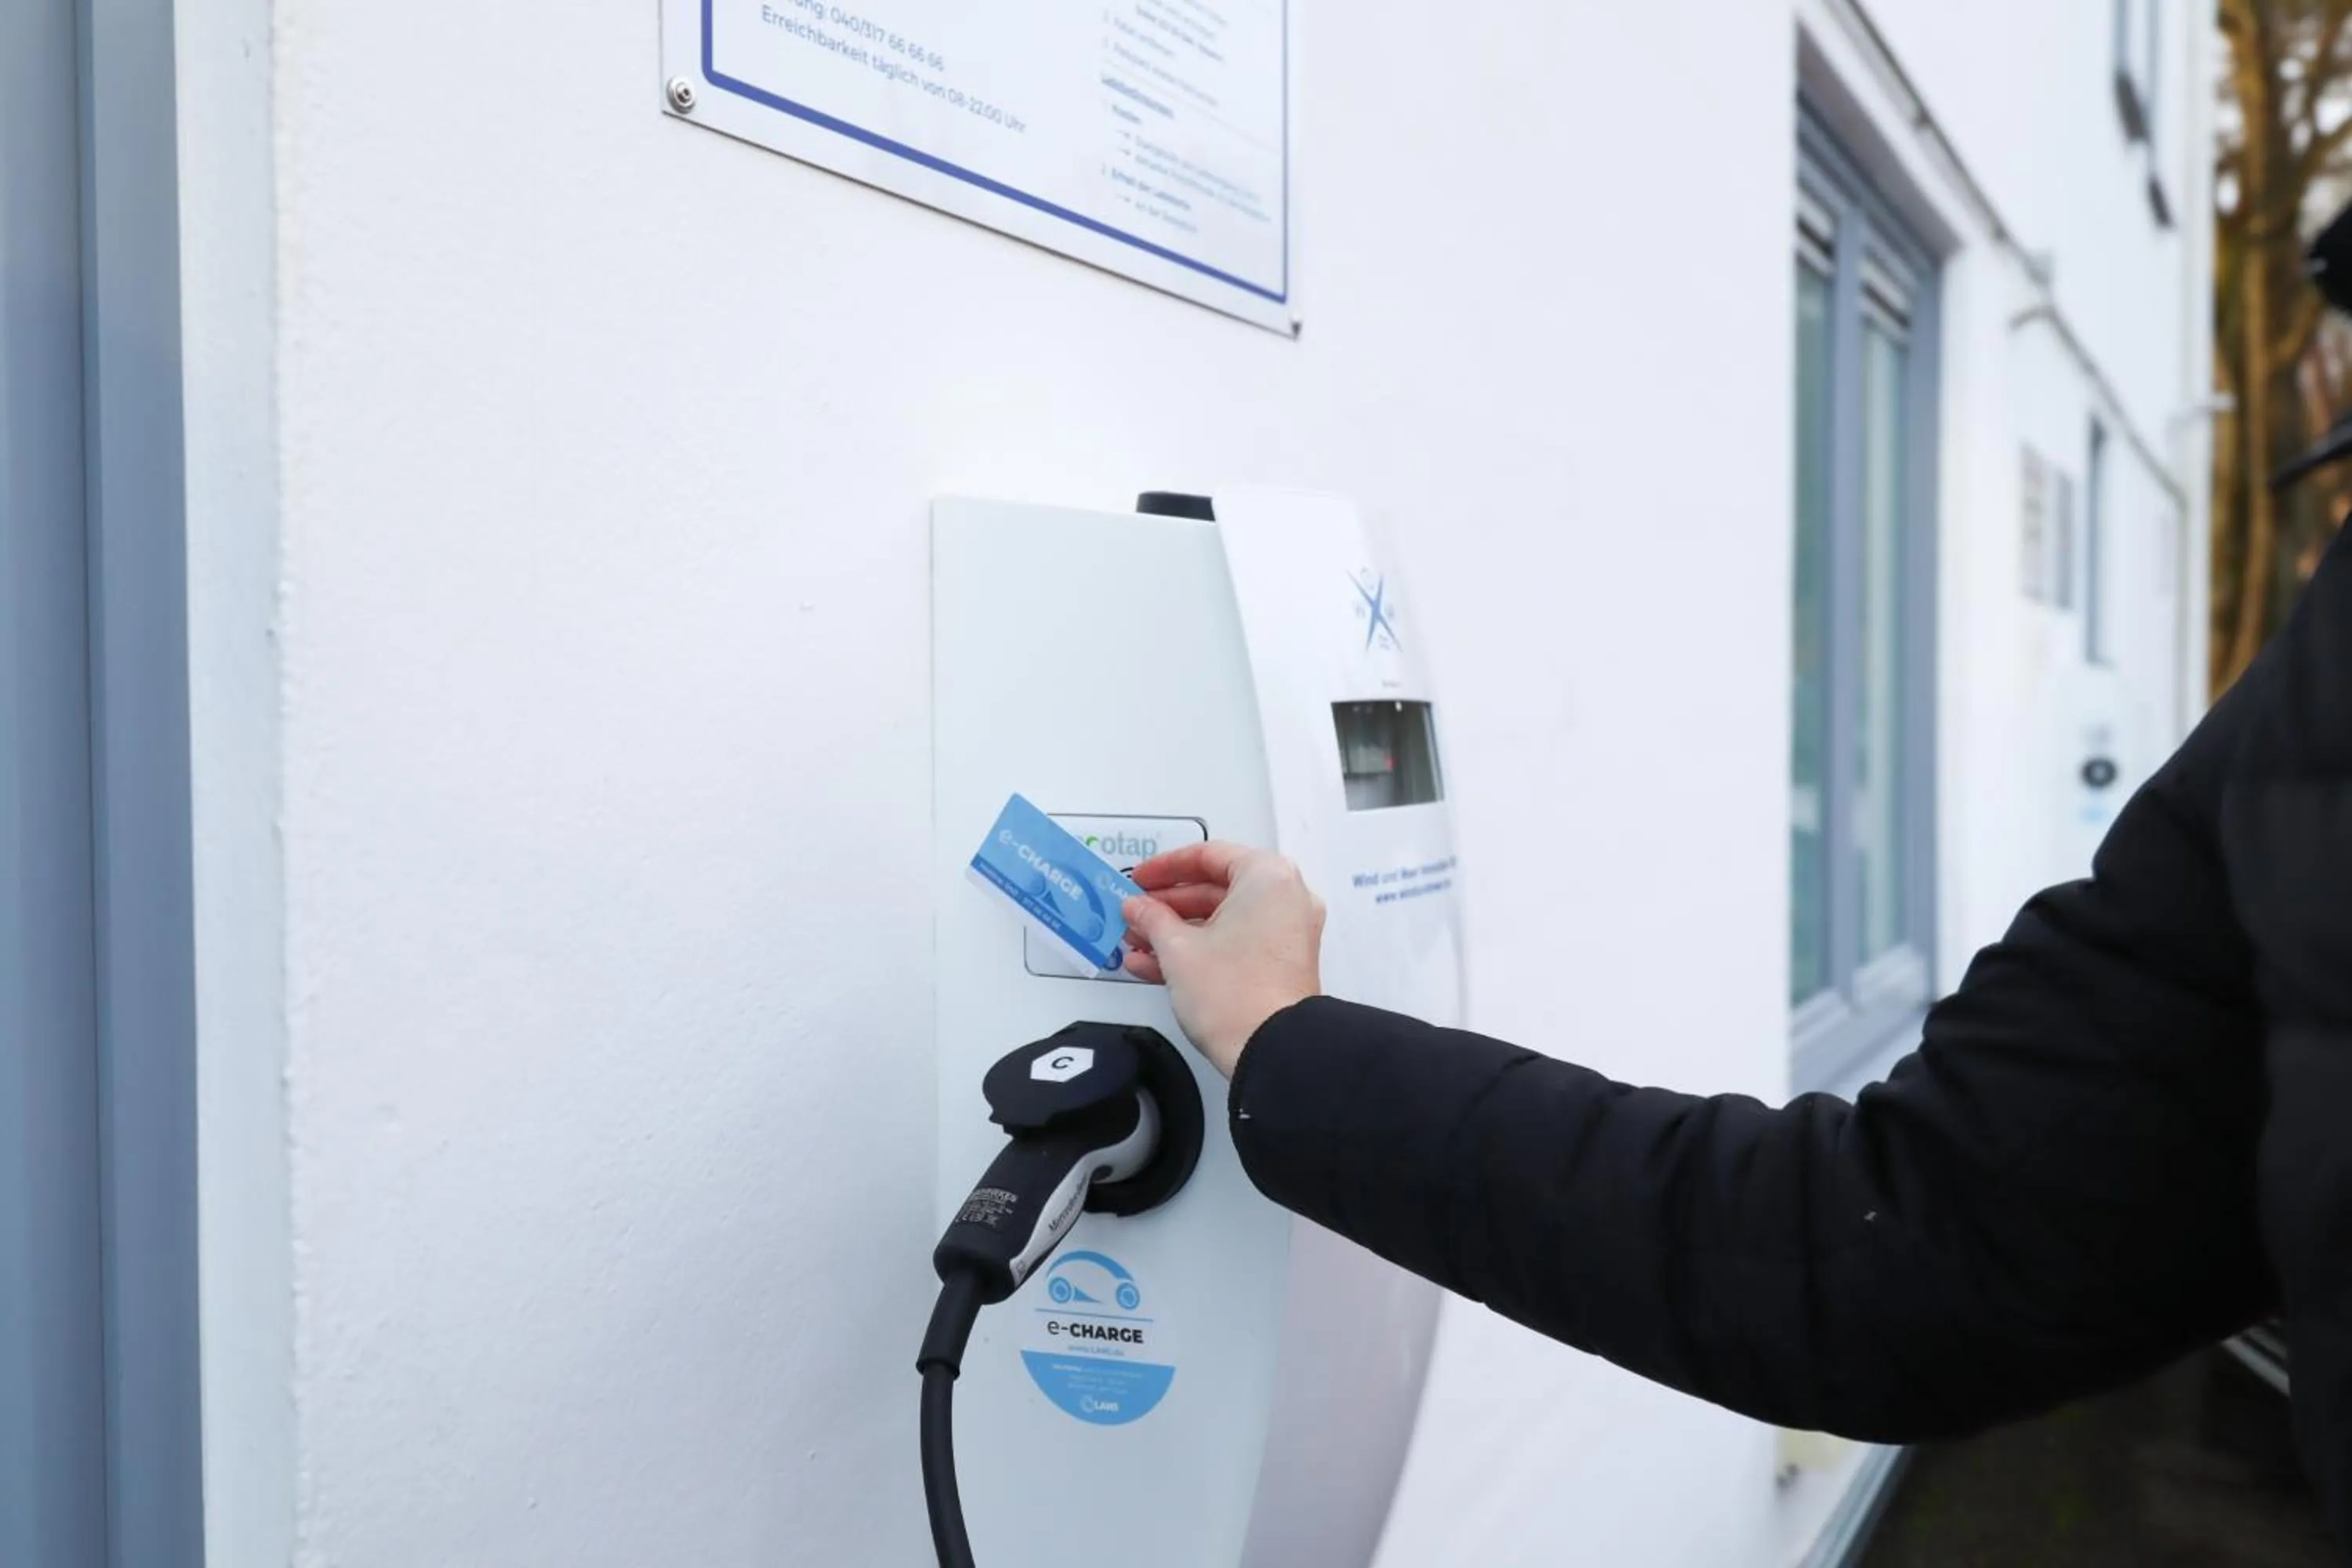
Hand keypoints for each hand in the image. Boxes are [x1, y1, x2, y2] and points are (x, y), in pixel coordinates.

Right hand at [1120, 841, 1324, 1077]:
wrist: (1271, 1050)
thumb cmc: (1234, 993)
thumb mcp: (1177, 948)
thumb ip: (1151, 918)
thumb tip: (1137, 907)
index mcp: (1267, 877)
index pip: (1209, 855)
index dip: (1166, 867)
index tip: (1140, 879)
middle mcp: (1286, 899)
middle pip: (1216, 889)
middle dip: (1168, 906)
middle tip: (1135, 913)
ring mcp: (1288, 933)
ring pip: (1223, 920)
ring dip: (1177, 932)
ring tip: (1137, 943)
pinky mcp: (1282, 964)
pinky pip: (1235, 944)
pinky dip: (1200, 950)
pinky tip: (1155, 965)